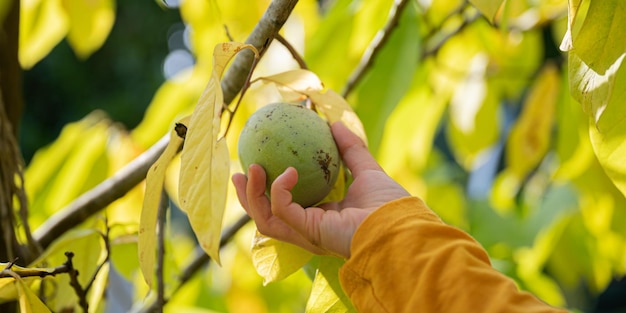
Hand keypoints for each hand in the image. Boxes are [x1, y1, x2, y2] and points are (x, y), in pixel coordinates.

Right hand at [232, 122, 409, 257]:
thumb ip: (351, 149)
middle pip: (266, 220)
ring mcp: (307, 234)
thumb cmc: (389, 205)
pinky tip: (287, 171)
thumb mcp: (366, 169)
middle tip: (238, 172)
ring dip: (252, 195)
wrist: (401, 224)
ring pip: (265, 221)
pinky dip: (279, 189)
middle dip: (248, 198)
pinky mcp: (309, 232)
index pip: (285, 209)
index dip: (267, 191)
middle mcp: (309, 230)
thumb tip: (334, 123)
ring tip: (249, 169)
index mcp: (320, 219)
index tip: (257, 166)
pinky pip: (282, 210)